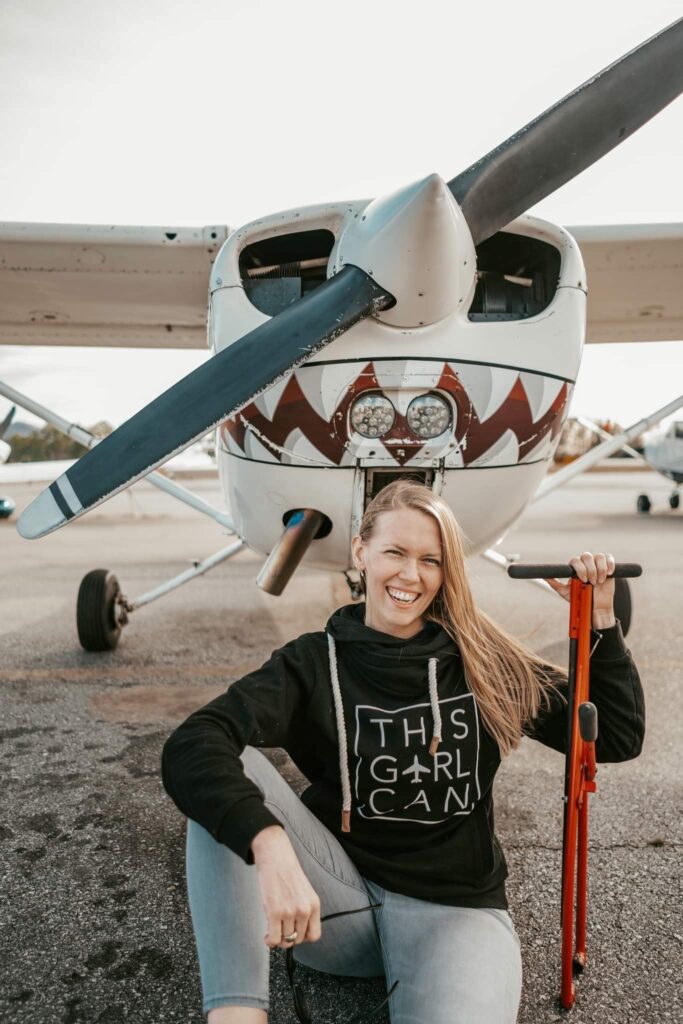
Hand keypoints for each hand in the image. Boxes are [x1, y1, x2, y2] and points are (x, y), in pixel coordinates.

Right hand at [251, 826, 321, 948]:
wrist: (276, 857)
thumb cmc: (288, 873)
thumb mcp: (305, 892)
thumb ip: (305, 910)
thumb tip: (298, 931)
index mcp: (314, 905)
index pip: (314, 935)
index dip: (303, 937)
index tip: (296, 933)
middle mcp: (304, 910)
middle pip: (298, 939)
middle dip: (288, 937)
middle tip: (280, 930)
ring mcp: (290, 912)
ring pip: (285, 940)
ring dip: (277, 938)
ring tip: (273, 929)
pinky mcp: (275, 912)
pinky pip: (273, 938)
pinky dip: (269, 940)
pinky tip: (267, 934)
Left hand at [546, 552, 615, 629]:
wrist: (596, 606)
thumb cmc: (581, 598)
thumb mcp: (565, 592)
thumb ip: (555, 583)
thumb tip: (543, 577)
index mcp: (575, 567)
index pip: (575, 560)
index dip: (579, 569)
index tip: (582, 580)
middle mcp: (585, 562)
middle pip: (586, 556)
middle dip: (589, 570)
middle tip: (591, 582)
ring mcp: (597, 563)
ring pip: (598, 557)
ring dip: (600, 569)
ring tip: (599, 581)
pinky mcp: (608, 565)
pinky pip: (609, 558)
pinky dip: (609, 565)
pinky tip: (608, 574)